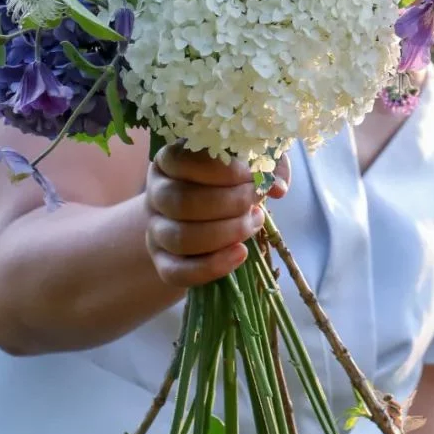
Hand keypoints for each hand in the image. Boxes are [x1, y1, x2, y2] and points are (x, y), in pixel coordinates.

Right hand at [145, 144, 289, 288]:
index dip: (222, 170)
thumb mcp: (245, 163)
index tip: (252, 175)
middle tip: (256, 200)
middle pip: (182, 202)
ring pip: (181, 238)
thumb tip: (277, 187)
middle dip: (229, 203)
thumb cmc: (225, 183)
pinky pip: (177, 272)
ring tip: (254, 223)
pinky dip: (212, 266)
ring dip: (226, 233)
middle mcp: (156, 194)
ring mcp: (155, 231)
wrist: (199, 218)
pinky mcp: (162, 262)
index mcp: (169, 162)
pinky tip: (240, 253)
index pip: (183, 161)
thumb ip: (265, 163)